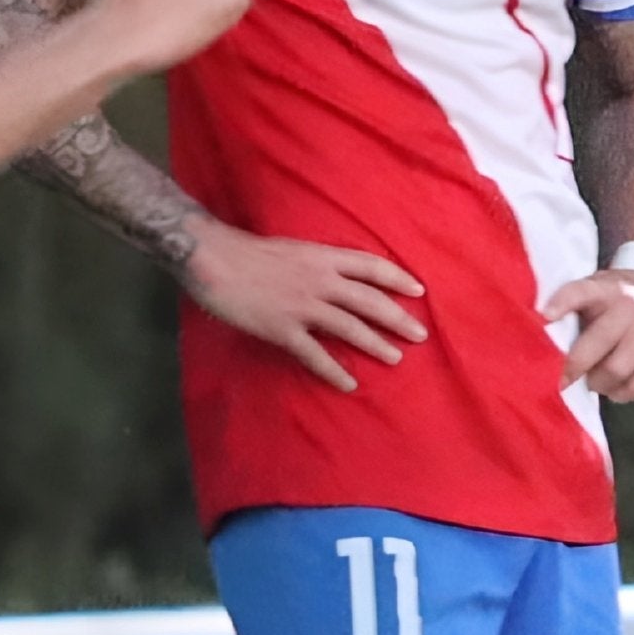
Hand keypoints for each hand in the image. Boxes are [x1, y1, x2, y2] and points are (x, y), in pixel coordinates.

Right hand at [181, 220, 427, 391]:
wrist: (213, 258)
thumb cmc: (248, 252)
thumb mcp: (292, 249)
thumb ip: (315, 263)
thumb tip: (333, 277)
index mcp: (322, 257)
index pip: (370, 266)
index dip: (397, 278)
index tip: (418, 291)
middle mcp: (320, 280)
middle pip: (370, 300)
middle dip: (398, 318)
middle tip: (420, 335)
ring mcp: (303, 306)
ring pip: (350, 327)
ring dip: (376, 345)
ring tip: (395, 359)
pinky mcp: (283, 329)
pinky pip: (315, 355)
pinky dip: (334, 372)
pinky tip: (349, 385)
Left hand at [543, 268, 633, 400]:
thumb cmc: (610, 301)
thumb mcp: (591, 292)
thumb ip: (570, 312)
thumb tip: (540, 345)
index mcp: (604, 289)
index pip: (581, 292)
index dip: (562, 302)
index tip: (544, 316)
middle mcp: (631, 308)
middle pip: (597, 344)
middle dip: (573, 368)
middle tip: (562, 381)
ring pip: (616, 372)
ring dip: (598, 383)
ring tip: (593, 379)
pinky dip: (621, 393)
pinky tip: (615, 385)